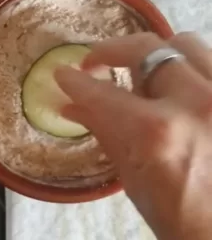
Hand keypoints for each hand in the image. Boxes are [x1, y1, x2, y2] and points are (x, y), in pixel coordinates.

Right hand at [55, 32, 211, 239]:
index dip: (76, 81)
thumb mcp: (130, 176)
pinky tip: (168, 86)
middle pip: (147, 48)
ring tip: (135, 74)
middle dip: (111, 51)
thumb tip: (71, 106)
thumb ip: (102, 130)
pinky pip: (206, 61)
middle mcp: (196, 104)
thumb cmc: (177, 215)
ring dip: (152, 55)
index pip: (103, 95)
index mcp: (158, 134)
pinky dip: (181, 65)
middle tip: (95, 64)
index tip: (63, 73)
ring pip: (184, 44)